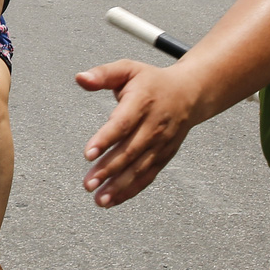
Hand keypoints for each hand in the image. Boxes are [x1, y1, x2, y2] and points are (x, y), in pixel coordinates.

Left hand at [76, 58, 205, 207]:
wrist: (190, 93)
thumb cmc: (151, 81)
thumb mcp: (127, 69)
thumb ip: (103, 74)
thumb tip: (80, 78)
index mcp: (143, 102)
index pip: (123, 123)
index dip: (105, 139)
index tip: (88, 154)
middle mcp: (154, 125)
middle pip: (130, 151)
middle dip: (108, 170)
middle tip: (88, 183)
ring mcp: (161, 143)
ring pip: (139, 168)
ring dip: (118, 186)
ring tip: (98, 199)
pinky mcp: (165, 156)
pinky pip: (147, 176)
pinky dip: (131, 190)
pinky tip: (113, 200)